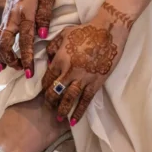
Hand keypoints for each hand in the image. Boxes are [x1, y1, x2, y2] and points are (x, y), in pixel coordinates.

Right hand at [0, 0, 54, 74]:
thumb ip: (45, 16)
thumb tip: (43, 36)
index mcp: (24, 12)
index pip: (25, 39)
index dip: (26, 56)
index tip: (28, 71)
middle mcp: (12, 17)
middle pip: (4, 43)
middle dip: (11, 59)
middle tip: (20, 70)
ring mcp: (5, 18)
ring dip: (3, 56)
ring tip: (11, 68)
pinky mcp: (3, 19)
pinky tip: (2, 60)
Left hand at [41, 0, 134, 124]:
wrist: (108, 31)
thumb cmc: (86, 30)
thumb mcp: (65, 33)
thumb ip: (53, 46)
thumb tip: (48, 58)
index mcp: (60, 59)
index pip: (47, 78)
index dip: (44, 87)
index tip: (43, 92)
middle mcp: (69, 72)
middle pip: (55, 91)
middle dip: (50, 102)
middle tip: (49, 107)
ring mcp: (83, 79)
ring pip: (68, 99)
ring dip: (62, 110)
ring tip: (59, 118)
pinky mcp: (95, 83)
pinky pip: (85, 101)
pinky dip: (79, 112)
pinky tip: (74, 121)